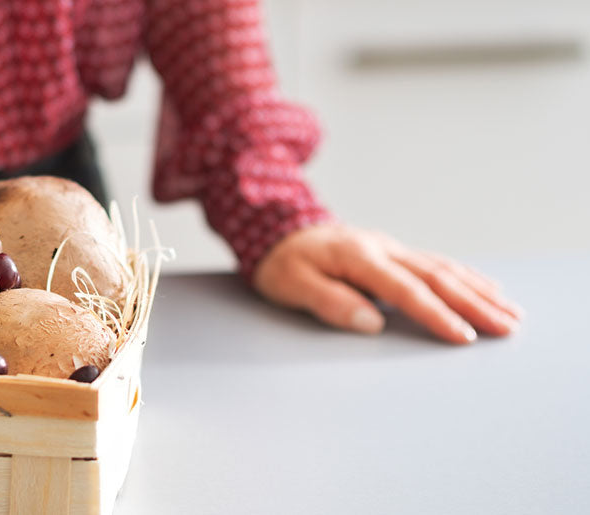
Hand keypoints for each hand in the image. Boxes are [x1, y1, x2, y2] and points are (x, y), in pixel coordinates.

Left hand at [254, 223, 522, 343]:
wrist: (277, 231)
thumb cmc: (283, 264)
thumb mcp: (292, 285)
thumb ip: (330, 302)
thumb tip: (372, 323)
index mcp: (358, 258)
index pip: (405, 290)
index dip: (435, 314)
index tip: (464, 336)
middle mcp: (382, 249)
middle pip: (437, 277)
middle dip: (475, 304)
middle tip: (508, 327)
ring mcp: (391, 248)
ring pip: (444, 268)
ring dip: (479, 291)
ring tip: (511, 313)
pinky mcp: (394, 252)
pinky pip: (436, 263)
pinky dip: (466, 276)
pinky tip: (487, 288)